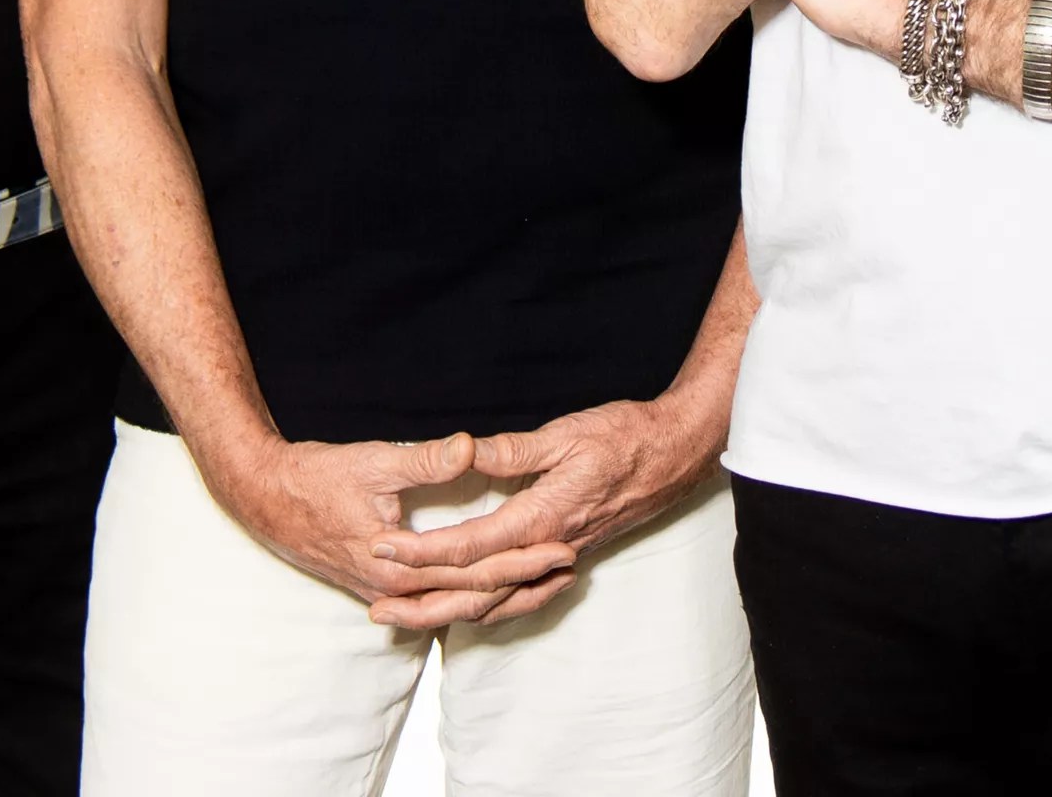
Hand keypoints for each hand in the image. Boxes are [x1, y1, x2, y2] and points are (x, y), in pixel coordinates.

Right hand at [205, 430, 576, 631]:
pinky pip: (437, 601)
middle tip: (571, 565)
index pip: (475, 573)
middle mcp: (396, 593)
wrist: (265, 499)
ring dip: (503, 595)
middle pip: (473, 597)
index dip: (522, 560)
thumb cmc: (318, 479)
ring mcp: (388, 595)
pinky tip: (497, 584)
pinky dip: (472, 594)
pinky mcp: (382, 588)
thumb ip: (427, 460)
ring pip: (457, 606)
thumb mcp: (375, 462)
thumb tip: (470, 446)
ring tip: (549, 580)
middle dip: (525, 583)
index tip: (563, 545)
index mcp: (399, 568)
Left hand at [374, 396, 722, 625]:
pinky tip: (468, 610)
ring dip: (448, 614)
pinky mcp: (568, 556)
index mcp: (541, 517)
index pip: (469, 546)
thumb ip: (512, 451)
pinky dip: (488, 610)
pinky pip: (521, 599)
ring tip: (405, 618)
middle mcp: (547, 548)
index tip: (381, 547)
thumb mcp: (566, 433)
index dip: (421, 550)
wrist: (676, 454)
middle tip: (375, 605)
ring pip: (497, 603)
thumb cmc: (624, 436)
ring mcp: (560, 558)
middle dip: (422, 599)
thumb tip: (462, 452)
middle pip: (475, 590)